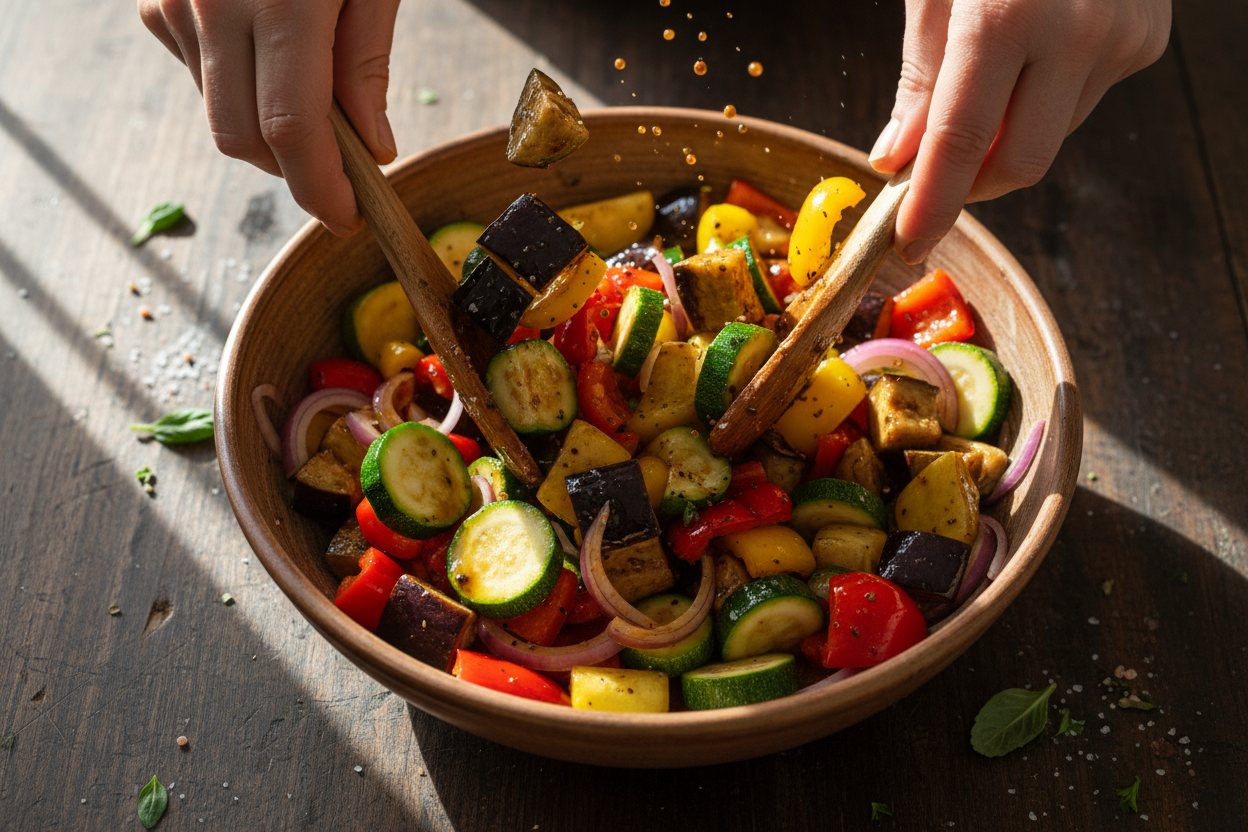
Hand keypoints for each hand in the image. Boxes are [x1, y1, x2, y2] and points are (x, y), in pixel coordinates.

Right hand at [138, 0, 401, 236]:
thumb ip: (367, 62)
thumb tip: (372, 148)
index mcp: (280, 3)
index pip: (291, 130)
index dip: (321, 187)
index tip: (349, 216)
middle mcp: (214, 7)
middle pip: (244, 139)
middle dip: (295, 170)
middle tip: (344, 165)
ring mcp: (177, 5)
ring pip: (220, 116)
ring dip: (269, 128)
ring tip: (313, 82)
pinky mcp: (158, 4)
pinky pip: (200, 79)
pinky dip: (240, 89)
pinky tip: (270, 52)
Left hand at [869, 0, 1170, 262]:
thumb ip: (921, 77)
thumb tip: (898, 155)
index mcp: (1008, 15)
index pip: (962, 141)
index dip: (933, 202)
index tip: (909, 242)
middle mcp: (1076, 33)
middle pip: (1019, 163)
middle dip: (971, 185)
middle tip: (933, 177)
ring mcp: (1122, 39)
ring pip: (1050, 136)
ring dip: (1005, 137)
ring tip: (986, 83)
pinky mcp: (1146, 41)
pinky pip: (1080, 102)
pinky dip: (1043, 100)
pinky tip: (1034, 54)